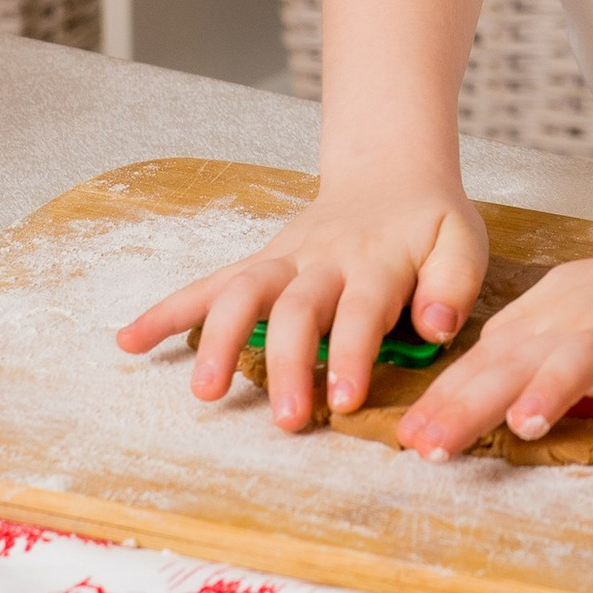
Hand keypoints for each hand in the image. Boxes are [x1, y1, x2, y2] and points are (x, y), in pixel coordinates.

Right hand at [114, 182, 489, 428]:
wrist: (389, 173)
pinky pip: (207, 284)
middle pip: (296, 309)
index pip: (362, 309)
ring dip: (217, 339)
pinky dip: (166, 310)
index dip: (351, 353)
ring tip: (203, 391)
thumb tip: (437, 326)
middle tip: (283, 419)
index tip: (342, 400)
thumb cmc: (428, 223)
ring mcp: (283, 260)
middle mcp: (322, 260)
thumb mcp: (462, 240)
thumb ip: (454, 282)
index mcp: (376, 261)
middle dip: (285, 363)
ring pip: (242, 292)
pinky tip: (130, 341)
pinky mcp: (258, 264)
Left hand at [396, 230, 592, 458]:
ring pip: (588, 355)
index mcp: (544, 323)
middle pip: (516, 361)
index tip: (408, 438)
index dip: (445, 400)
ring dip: (556, 387)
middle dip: (470, 404)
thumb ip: (509, 359)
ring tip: (528, 422)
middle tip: (433, 447)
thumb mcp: (556, 322)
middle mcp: (580, 323)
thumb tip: (442, 405)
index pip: (483, 363)